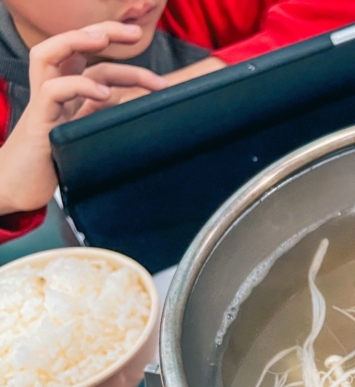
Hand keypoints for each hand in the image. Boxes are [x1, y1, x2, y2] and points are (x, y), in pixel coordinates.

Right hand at [0, 22, 166, 215]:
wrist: (17, 190)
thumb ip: (104, 117)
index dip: (109, 40)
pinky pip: (52, 92)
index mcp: (67, 93)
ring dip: (78, 41)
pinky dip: (78, 87)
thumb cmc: (54, 163)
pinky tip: (104, 94)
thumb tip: (139, 107)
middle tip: (135, 32)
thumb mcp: (87, 135)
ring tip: (106, 40)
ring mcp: (43, 104)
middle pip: (69, 45)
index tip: (138, 36)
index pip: (86, 55)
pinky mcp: (39, 124)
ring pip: (50, 55)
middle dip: (101, 31)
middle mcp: (52, 91)